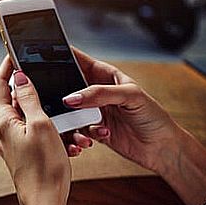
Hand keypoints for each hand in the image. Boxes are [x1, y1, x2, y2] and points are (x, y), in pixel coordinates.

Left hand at [0, 56, 70, 204]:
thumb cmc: (44, 169)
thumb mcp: (41, 126)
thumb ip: (29, 99)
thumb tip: (19, 77)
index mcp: (4, 122)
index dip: (6, 67)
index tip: (14, 54)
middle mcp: (3, 134)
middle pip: (13, 102)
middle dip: (33, 92)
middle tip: (48, 84)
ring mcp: (12, 146)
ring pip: (28, 120)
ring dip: (47, 116)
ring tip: (67, 124)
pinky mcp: (22, 156)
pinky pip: (34, 136)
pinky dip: (49, 132)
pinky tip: (66, 141)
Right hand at [63, 47, 180, 173]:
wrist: (160, 148)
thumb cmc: (153, 116)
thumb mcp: (129, 96)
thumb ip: (99, 94)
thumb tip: (72, 98)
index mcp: (105, 75)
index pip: (79, 60)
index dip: (62, 57)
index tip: (44, 59)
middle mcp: (97, 92)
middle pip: (68, 87)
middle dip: (60, 94)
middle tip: (58, 101)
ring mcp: (93, 111)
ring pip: (68, 111)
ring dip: (71, 120)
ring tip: (86, 127)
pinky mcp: (92, 130)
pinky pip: (75, 130)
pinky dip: (80, 135)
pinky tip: (97, 137)